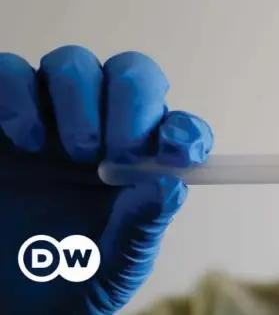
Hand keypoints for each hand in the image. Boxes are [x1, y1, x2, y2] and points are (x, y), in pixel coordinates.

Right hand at [0, 46, 212, 313]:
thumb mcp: (117, 263)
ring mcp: (49, 118)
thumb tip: (171, 184)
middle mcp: (102, 129)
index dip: (184, 132)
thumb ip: (143, 224)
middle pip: (131, 74)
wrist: (10, 298)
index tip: (177, 153)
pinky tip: (26, 139)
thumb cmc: (72, 277)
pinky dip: (18, 93)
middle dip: (132, 102)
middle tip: (121, 151)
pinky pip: (8, 73)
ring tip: (77, 153)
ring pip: (73, 64)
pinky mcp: (0, 118)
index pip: (177, 127)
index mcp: (142, 163)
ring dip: (80, 96)